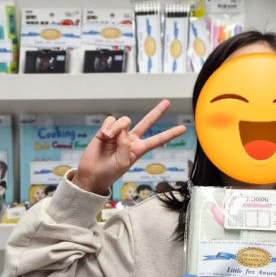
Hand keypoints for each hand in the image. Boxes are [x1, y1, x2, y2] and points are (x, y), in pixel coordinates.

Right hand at [72, 100, 186, 194]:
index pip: (158, 140)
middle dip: (157, 112)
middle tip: (167, 102)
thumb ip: (126, 145)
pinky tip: (104, 135)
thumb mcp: (123, 163)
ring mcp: (119, 134)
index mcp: (139, 149)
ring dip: (117, 127)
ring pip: (124, 120)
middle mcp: (130, 139)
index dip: (170, 134)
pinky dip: (108, 126)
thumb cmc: (108, 173)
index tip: (183, 128)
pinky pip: (111, 120)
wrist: (91, 174)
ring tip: (108, 138)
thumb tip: (122, 130)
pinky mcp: (106, 130)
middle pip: (147, 122)